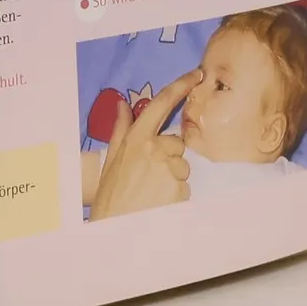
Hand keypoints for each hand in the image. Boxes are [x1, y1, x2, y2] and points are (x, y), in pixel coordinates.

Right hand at [87, 71, 197, 218]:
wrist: (113, 231)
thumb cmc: (110, 197)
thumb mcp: (112, 160)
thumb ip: (120, 130)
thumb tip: (123, 104)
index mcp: (137, 139)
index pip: (162, 103)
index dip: (181, 85)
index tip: (196, 74)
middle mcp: (156, 150)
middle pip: (177, 144)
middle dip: (168, 156)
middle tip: (148, 177)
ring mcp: (170, 169)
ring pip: (182, 166)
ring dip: (172, 177)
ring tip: (151, 192)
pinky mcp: (181, 189)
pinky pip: (185, 186)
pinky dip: (175, 193)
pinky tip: (158, 202)